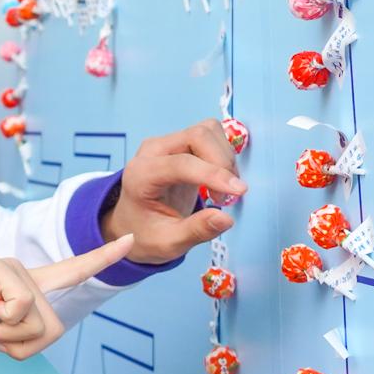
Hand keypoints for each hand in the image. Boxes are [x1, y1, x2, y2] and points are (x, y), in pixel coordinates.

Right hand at [0, 237, 132, 360]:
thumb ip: (18, 341)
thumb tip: (44, 348)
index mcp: (22, 289)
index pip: (70, 272)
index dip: (101, 259)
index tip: (133, 240)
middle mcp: (21, 273)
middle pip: (54, 325)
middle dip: (24, 347)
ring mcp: (7, 267)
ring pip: (39, 319)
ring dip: (7, 337)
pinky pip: (21, 306)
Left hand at [99, 117, 243, 264]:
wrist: (134, 224)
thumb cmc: (147, 233)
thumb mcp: (169, 243)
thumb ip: (196, 230)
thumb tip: (226, 219)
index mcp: (141, 175)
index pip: (181, 163)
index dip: (213, 174)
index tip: (239, 191)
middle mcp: (152, 151)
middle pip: (197, 136)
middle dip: (222, 163)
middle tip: (226, 197)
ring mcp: (167, 143)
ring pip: (208, 131)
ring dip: (225, 158)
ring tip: (222, 190)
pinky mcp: (182, 142)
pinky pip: (210, 135)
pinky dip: (223, 154)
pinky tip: (219, 179)